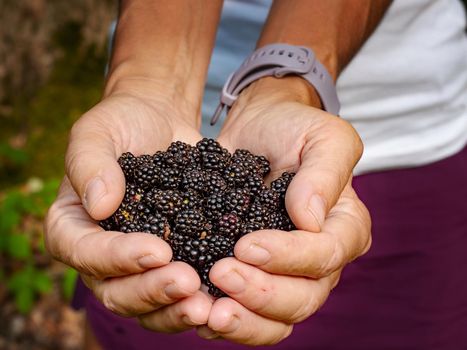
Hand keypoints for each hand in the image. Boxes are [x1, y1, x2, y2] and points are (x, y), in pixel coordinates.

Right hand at [45, 80, 211, 332]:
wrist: (160, 123)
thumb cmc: (121, 123)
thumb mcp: (97, 132)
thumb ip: (89, 164)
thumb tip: (99, 205)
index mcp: (73, 227)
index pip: (85, 252)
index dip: (117, 258)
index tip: (158, 249)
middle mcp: (102, 256)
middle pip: (116, 292)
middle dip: (152, 292)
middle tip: (187, 284)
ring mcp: (138, 265)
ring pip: (149, 305)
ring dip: (176, 310)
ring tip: (208, 306)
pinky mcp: (174, 263)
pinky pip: (180, 293)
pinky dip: (200, 300)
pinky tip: (226, 297)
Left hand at [197, 78, 370, 344]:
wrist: (258, 128)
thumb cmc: (294, 128)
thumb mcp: (322, 136)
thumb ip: (325, 173)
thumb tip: (309, 220)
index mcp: (344, 228)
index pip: (326, 255)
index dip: (289, 257)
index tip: (247, 245)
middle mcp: (320, 260)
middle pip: (303, 298)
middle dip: (262, 293)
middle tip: (221, 275)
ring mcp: (285, 274)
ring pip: (276, 319)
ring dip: (243, 320)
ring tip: (208, 310)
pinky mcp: (253, 276)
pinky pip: (246, 312)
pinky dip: (226, 319)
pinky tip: (198, 310)